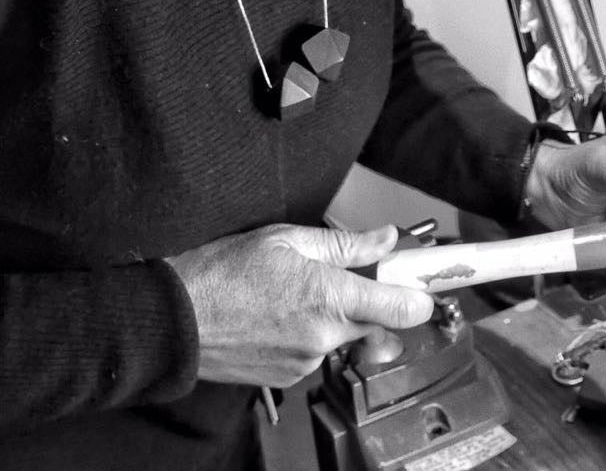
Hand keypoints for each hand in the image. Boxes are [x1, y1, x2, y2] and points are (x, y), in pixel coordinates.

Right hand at [166, 224, 433, 386]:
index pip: (404, 308)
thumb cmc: (222, 274)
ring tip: (296, 296)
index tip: (421, 284)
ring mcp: (308, 362)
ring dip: (335, 319)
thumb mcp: (287, 240)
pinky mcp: (289, 377)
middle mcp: (326, 337)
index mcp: (332, 298)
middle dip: (372, 302)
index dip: (420, 296)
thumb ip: (346, 243)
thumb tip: (386, 239)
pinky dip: (309, 336)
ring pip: (344, 338)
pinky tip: (280, 317)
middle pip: (378, 324)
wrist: (172, 321)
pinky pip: (316, 353)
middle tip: (349, 277)